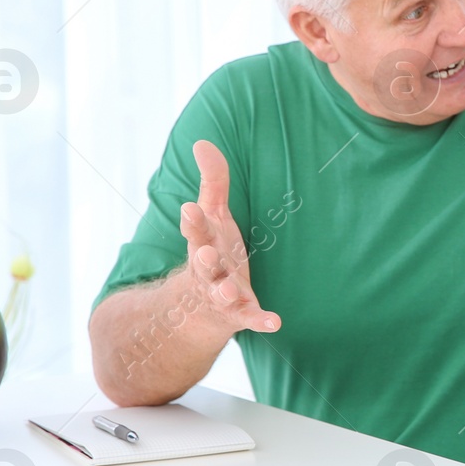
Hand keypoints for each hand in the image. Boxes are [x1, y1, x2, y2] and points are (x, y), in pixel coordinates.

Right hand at [178, 140, 280, 332]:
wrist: (201, 305)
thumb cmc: (213, 250)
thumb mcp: (214, 217)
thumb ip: (212, 182)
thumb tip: (202, 142)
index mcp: (203, 243)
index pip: (195, 230)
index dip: (193, 221)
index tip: (189, 208)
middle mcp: (208, 270)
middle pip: (203, 264)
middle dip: (204, 259)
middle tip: (205, 253)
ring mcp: (222, 293)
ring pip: (221, 294)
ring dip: (225, 291)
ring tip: (230, 289)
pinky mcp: (239, 313)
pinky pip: (250, 318)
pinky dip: (261, 321)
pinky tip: (275, 322)